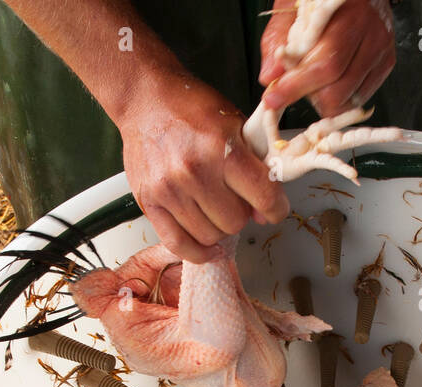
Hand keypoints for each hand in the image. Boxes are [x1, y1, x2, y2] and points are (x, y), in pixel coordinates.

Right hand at [118, 75, 290, 263]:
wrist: (145, 98)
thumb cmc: (191, 108)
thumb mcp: (235, 125)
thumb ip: (254, 166)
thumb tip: (264, 212)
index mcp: (222, 149)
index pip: (264, 196)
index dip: (276, 209)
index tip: (273, 210)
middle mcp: (194, 171)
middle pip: (235, 222)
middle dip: (240, 214)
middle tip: (233, 198)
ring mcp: (169, 189)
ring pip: (210, 236)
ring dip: (217, 228)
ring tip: (213, 208)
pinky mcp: (149, 202)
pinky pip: (178, 244)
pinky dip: (197, 252)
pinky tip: (207, 247)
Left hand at [259, 0, 394, 118]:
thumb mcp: (291, 7)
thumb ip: (277, 39)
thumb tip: (269, 76)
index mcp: (343, 10)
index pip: (323, 61)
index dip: (296, 85)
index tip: (273, 98)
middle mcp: (368, 27)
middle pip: (337, 83)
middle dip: (308, 95)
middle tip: (291, 90)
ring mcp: (380, 46)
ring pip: (349, 96)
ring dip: (323, 100)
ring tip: (312, 83)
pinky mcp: (387, 61)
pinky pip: (360, 97)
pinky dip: (340, 100)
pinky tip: (329, 84)